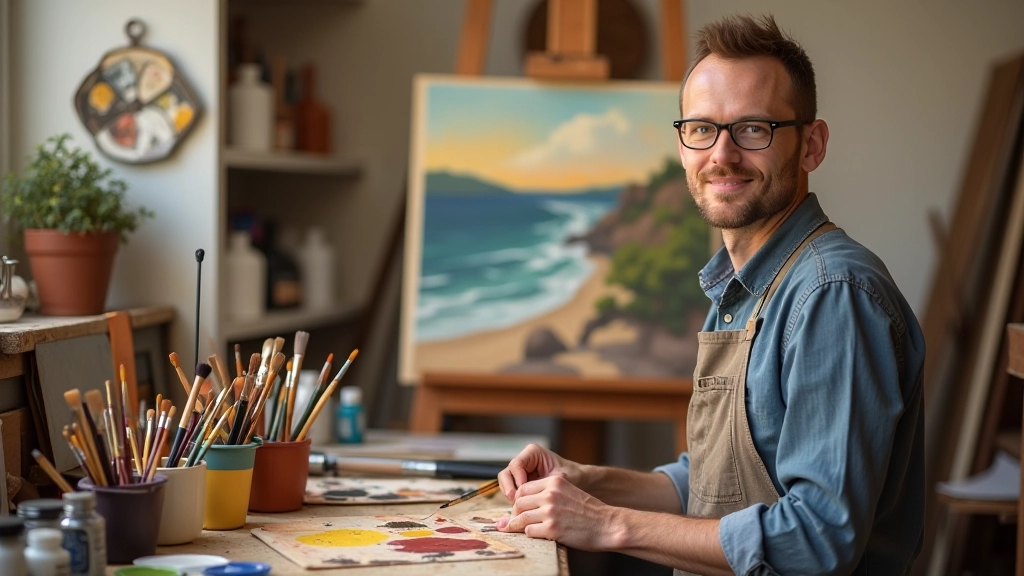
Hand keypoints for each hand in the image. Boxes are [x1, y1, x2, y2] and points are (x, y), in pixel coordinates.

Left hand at [495, 475, 615, 550]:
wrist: (607, 525)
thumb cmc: (589, 511)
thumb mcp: (569, 492)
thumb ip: (548, 495)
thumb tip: (524, 505)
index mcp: (554, 482)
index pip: (524, 488)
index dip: (518, 500)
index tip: (518, 508)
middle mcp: (550, 494)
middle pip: (519, 502)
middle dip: (514, 513)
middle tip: (513, 521)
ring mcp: (550, 511)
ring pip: (521, 517)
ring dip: (515, 525)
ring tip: (513, 529)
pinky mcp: (552, 529)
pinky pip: (529, 531)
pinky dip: (528, 534)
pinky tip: (534, 534)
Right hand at [498, 444, 583, 502]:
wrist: (580, 482)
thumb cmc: (573, 476)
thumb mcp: (561, 479)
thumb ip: (546, 485)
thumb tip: (531, 496)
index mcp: (533, 453)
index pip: (516, 464)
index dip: (517, 479)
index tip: (523, 492)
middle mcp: (524, 461)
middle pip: (506, 474)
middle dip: (509, 488)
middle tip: (515, 501)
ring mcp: (521, 473)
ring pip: (506, 484)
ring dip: (510, 496)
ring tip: (520, 507)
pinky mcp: (521, 484)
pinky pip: (511, 492)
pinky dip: (515, 501)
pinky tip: (523, 509)